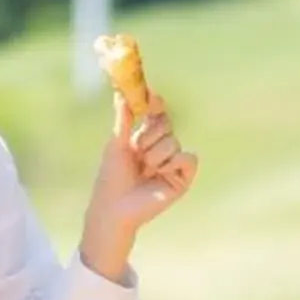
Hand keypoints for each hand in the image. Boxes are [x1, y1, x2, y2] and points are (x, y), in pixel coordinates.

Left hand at [80, 101, 196, 280]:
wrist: (115, 207)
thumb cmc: (111, 178)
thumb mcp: (116, 144)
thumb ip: (124, 119)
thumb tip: (121, 93)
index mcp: (145, 138)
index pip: (157, 115)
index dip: (156, 105)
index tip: (152, 97)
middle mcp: (161, 148)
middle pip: (167, 125)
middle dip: (150, 136)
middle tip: (138, 151)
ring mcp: (173, 164)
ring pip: (174, 142)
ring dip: (156, 155)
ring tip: (145, 171)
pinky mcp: (182, 179)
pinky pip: (189, 158)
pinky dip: (174, 162)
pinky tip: (161, 173)